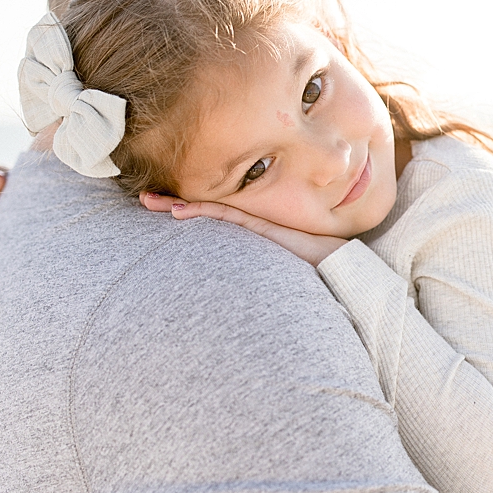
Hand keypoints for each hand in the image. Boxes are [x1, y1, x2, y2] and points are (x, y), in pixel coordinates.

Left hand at [139, 192, 348, 266]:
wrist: (347, 270)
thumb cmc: (320, 272)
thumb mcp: (282, 271)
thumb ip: (261, 272)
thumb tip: (238, 295)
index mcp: (256, 231)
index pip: (215, 214)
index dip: (188, 208)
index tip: (162, 205)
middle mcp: (255, 223)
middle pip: (207, 208)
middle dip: (174, 202)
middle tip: (144, 198)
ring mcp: (260, 223)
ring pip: (211, 209)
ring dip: (178, 205)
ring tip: (150, 201)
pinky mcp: (266, 228)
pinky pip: (228, 217)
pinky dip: (203, 212)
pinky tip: (179, 212)